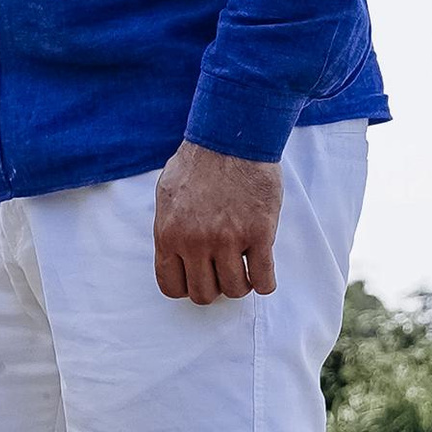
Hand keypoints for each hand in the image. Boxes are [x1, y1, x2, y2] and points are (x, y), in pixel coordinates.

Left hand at [153, 143, 280, 301]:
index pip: (171, 285)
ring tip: (243, 265)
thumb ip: (170, 228)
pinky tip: (262, 269)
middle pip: (203, 294)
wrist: (231, 138)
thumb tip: (174, 254)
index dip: (187, 286)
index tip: (199, 276)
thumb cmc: (199, 162)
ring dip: (240, 283)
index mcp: (168, 234)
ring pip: (235, 290)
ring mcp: (227, 240)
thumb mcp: (167, 194)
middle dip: (215, 286)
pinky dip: (264, 281)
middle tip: (223, 269)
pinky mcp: (259, 234)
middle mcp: (195, 242)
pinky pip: (263, 279)